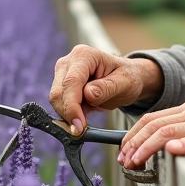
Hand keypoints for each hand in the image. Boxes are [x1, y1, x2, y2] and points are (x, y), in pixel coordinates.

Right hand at [49, 45, 163, 133]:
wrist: (126, 78)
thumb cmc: (128, 77)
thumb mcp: (125, 83)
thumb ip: (107, 88)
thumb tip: (88, 94)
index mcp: (84, 56)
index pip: (71, 82)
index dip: (72, 106)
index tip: (79, 126)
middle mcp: (69, 62)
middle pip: (59, 92)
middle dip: (68, 113)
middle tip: (82, 130)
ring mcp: (62, 73)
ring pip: (56, 100)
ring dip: (69, 114)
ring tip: (88, 117)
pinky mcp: (61, 85)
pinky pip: (60, 104)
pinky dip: (69, 114)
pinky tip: (83, 115)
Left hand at [118, 100, 184, 171]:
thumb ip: (179, 139)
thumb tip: (154, 152)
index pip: (152, 118)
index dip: (133, 134)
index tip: (123, 150)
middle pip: (154, 124)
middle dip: (134, 142)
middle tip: (124, 160)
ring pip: (168, 132)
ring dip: (147, 147)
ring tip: (136, 161)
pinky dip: (181, 145)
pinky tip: (170, 151)